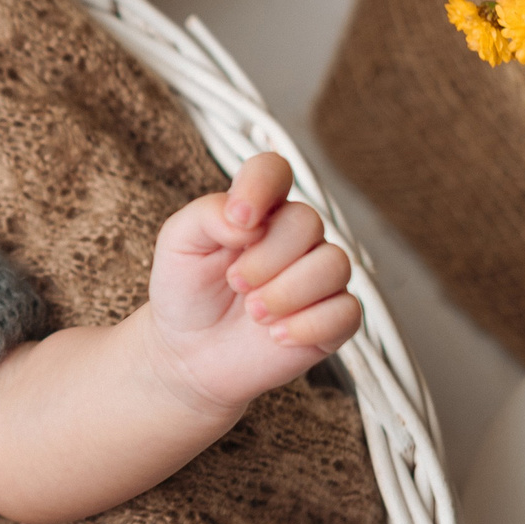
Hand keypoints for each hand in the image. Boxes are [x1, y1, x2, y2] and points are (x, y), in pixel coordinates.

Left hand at [144, 153, 361, 415]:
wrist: (187, 353)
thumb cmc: (185, 291)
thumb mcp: (178, 244)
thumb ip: (207, 215)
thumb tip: (248, 220)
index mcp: (258, 210)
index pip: (274, 170)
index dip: (261, 187)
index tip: (240, 220)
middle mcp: (294, 238)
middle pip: (307, 222)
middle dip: (265, 258)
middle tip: (234, 282)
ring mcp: (318, 277)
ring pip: (333, 265)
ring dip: (286, 293)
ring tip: (253, 312)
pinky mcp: (333, 318)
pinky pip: (346, 311)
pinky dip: (307, 326)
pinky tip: (276, 336)